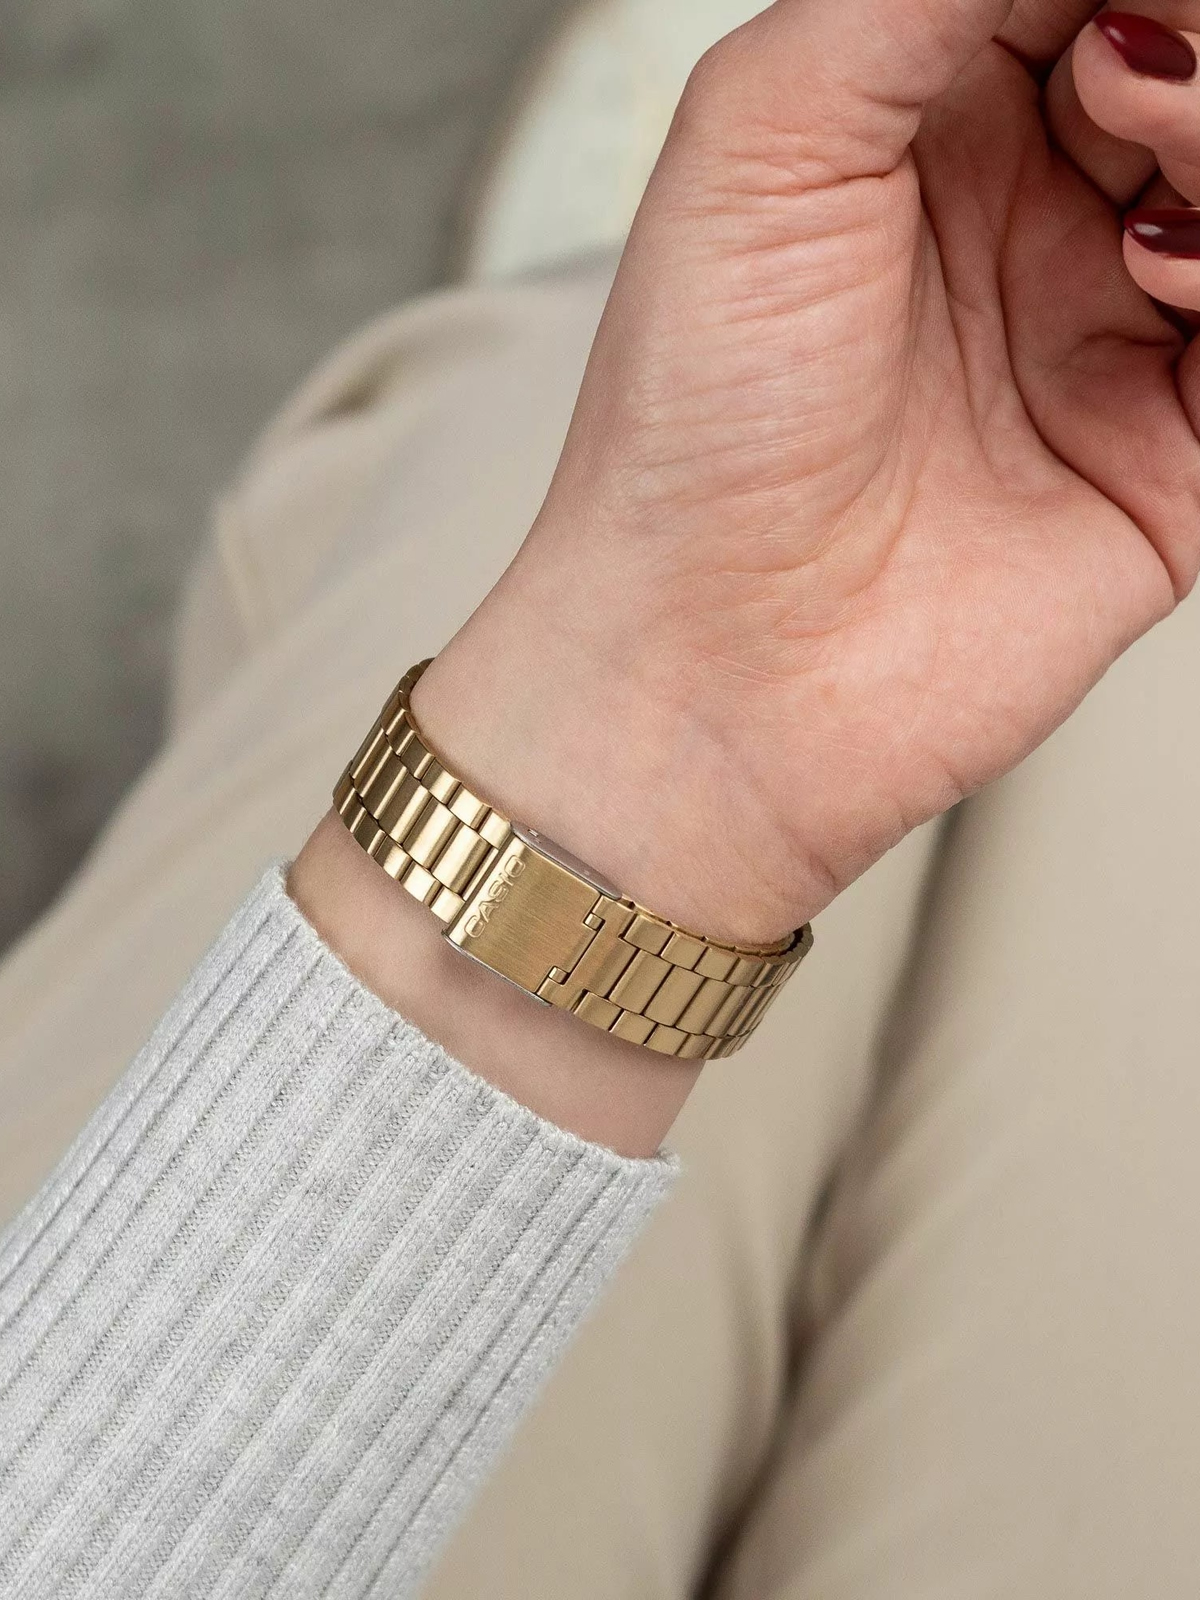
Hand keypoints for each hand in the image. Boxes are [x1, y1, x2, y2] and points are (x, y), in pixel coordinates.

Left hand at [413, 0, 1199, 947]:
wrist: (713, 666)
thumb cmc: (690, 433)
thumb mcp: (758, 138)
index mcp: (916, 127)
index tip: (1117, 8)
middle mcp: (1021, 223)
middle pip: (1184, 64)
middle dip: (1183, 43)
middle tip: (1125, 80)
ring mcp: (1102, 337)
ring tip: (1143, 159)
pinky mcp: (1170, 458)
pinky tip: (1170, 274)